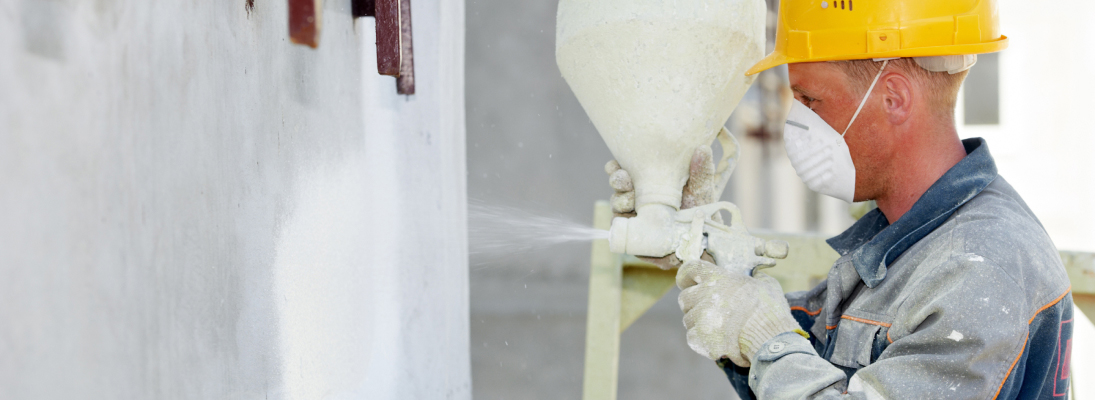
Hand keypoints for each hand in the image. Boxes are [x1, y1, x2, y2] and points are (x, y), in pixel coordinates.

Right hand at [605, 145, 721, 268]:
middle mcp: (637, 195)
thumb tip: (702, 149)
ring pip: (616, 205)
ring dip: (619, 201)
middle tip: (625, 182)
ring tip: (632, 202)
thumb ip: (700, 171)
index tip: (618, 165)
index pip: (625, 168)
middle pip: (616, 185)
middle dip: (617, 181)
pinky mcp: (634, 234)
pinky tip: (631, 218)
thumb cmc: (700, 209)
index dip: (617, 166)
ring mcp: (634, 215)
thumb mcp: (701, 188)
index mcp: (648, 180)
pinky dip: (621, 222)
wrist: (703, 239)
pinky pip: (620, 227)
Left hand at [676, 260, 801, 366]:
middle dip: (693, 305)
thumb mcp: (768, 286)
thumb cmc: (770, 312)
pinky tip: (717, 342)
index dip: (685, 276)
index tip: (686, 283)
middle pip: (685, 298)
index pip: (690, 268)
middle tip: (709, 312)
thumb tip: (757, 276)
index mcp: (719, 278)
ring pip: (688, 320)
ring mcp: (701, 317)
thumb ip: (758, 279)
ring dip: (699, 324)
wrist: (770, 340)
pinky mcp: (700, 338)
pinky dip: (702, 341)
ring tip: (719, 330)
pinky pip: (692, 337)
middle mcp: (706, 295)